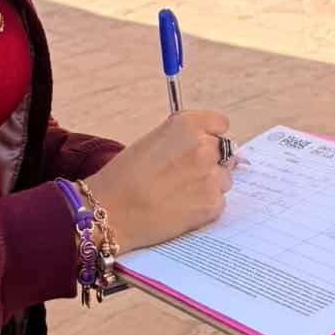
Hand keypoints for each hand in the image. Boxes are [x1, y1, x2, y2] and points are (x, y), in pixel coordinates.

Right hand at [90, 109, 233, 251]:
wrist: (109, 211)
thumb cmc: (123, 177)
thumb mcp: (153, 141)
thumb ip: (183, 138)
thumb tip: (210, 144)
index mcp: (187, 125)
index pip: (220, 123)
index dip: (210, 136)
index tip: (201, 145)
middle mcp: (204, 146)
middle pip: (225, 152)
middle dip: (210, 162)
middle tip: (184, 176)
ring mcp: (211, 176)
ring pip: (224, 179)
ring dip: (208, 185)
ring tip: (178, 194)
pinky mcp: (212, 204)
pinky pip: (219, 202)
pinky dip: (204, 207)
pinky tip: (180, 209)